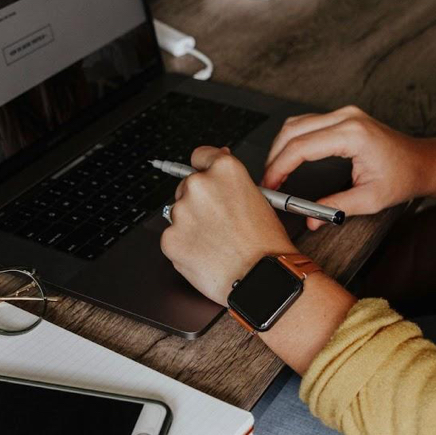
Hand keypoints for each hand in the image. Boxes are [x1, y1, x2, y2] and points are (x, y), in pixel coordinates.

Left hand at [160, 147, 295, 305]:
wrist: (260, 278)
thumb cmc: (266, 244)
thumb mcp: (260, 199)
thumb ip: (232, 180)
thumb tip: (218, 162)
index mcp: (225, 170)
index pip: (200, 156)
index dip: (204, 168)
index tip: (205, 177)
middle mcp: (199, 185)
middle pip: (187, 186)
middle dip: (198, 202)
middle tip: (218, 223)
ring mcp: (181, 212)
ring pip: (179, 214)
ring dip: (191, 224)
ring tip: (216, 242)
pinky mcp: (169, 238)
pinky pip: (173, 238)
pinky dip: (185, 246)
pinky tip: (206, 254)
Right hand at [262, 105, 429, 229]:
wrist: (422, 162)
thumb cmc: (403, 177)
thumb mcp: (370, 199)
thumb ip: (336, 208)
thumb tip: (310, 219)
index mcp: (353, 134)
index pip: (302, 147)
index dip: (279, 167)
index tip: (270, 185)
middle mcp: (346, 117)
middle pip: (293, 130)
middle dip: (274, 157)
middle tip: (268, 182)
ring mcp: (345, 113)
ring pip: (297, 123)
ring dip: (281, 147)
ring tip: (275, 173)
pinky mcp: (343, 117)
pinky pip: (308, 122)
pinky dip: (293, 140)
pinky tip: (288, 158)